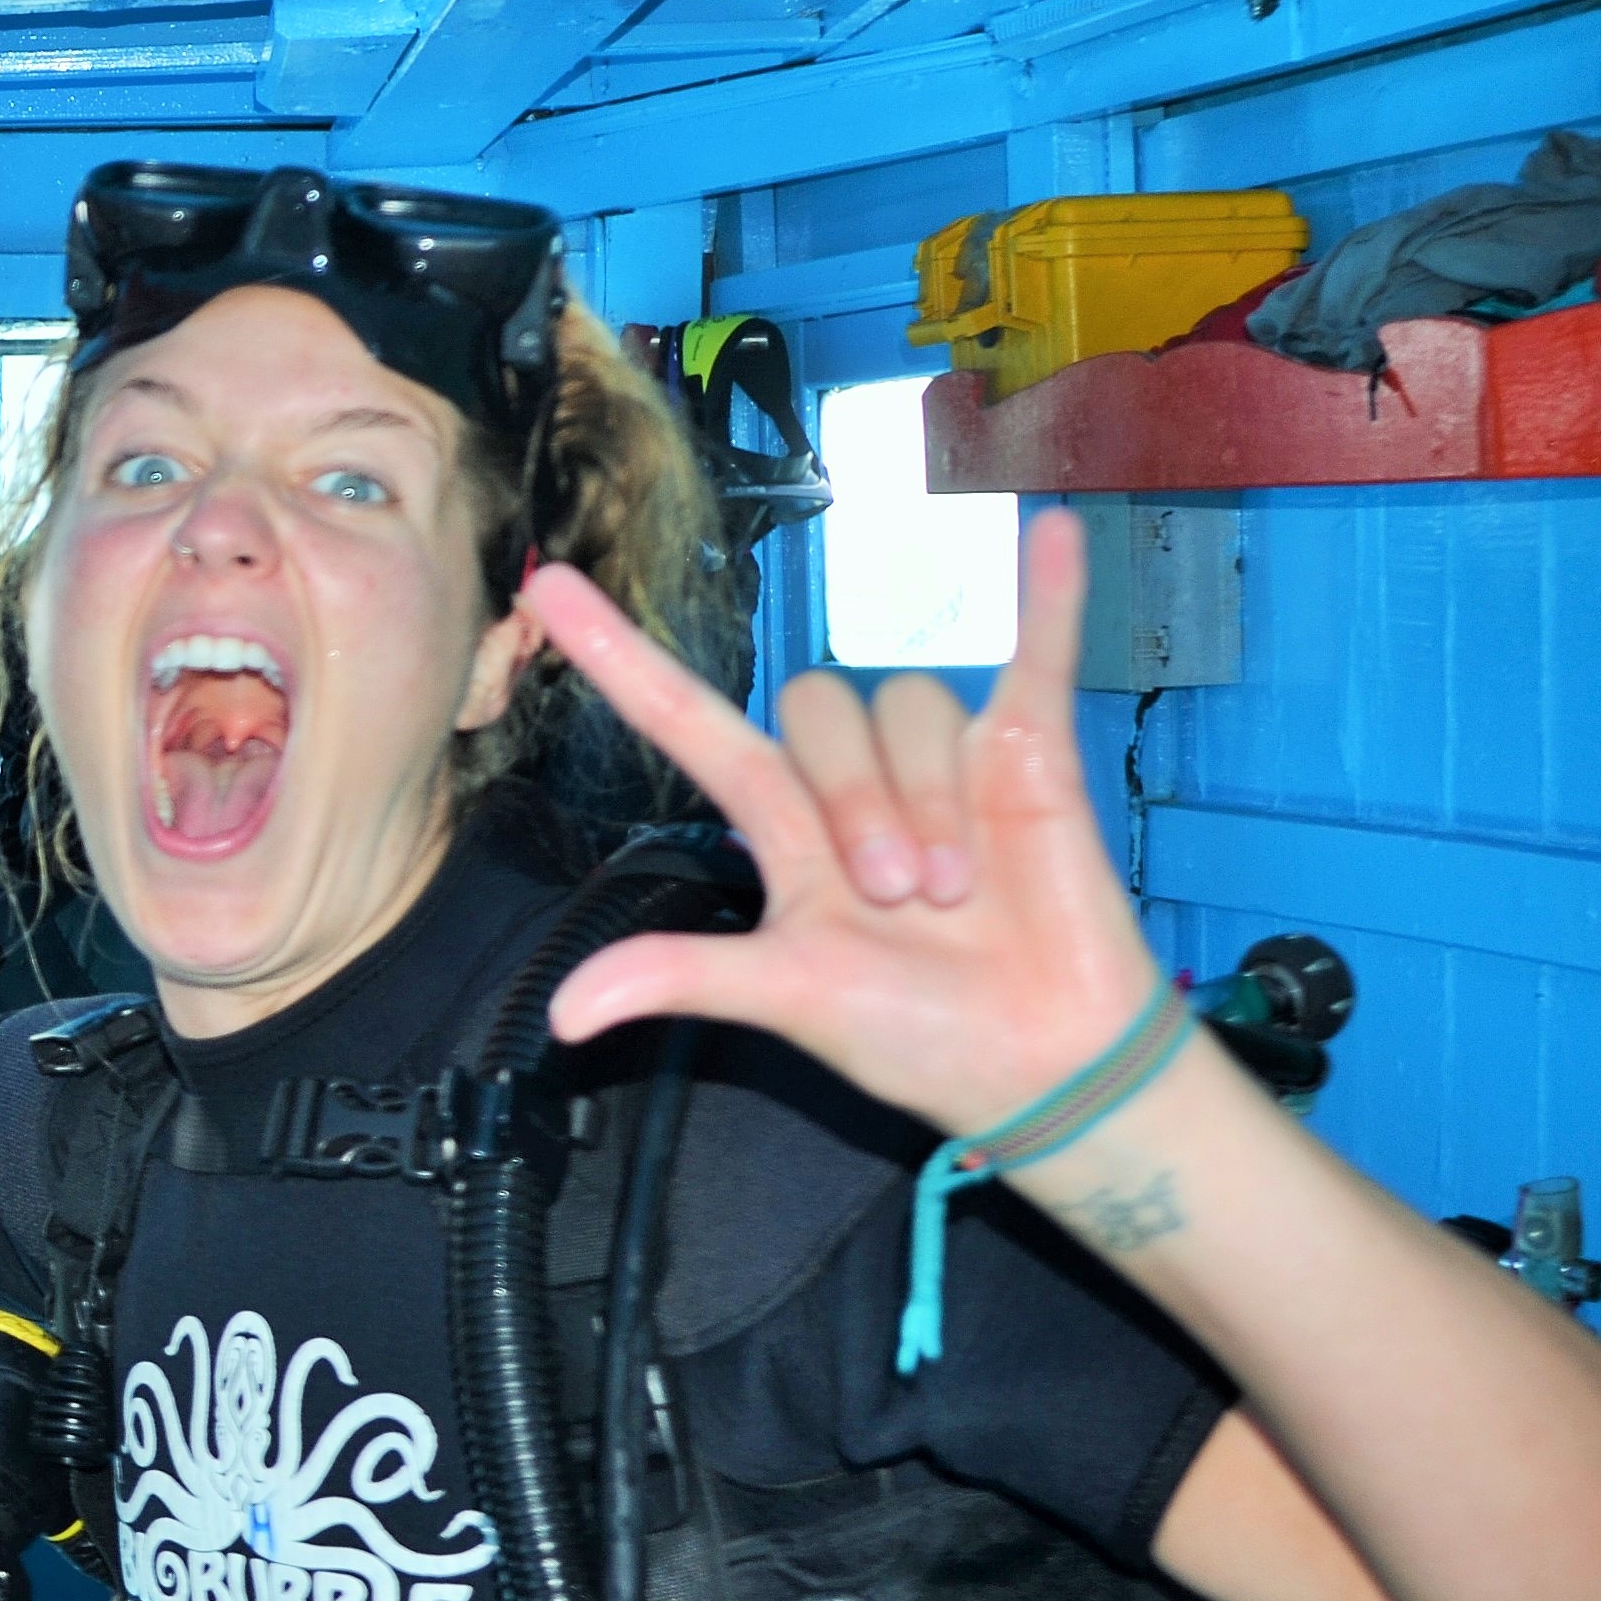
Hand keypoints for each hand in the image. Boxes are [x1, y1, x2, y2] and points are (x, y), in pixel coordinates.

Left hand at [517, 509, 1166, 1141]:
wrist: (1044, 1065)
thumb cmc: (916, 1034)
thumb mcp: (789, 999)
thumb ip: (682, 978)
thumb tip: (564, 1015)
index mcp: (782, 825)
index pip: (686, 719)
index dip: (619, 658)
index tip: (544, 585)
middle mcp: (852, 779)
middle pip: (817, 711)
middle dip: (855, 800)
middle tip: (895, 894)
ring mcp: (943, 759)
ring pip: (910, 705)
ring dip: (928, 797)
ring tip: (960, 892)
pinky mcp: (1032, 755)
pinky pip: (1035, 657)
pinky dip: (1047, 599)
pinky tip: (1055, 535)